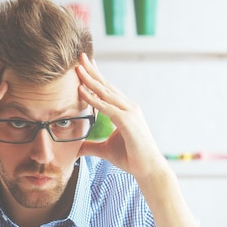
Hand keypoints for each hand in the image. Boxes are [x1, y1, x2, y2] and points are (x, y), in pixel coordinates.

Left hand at [76, 53, 166, 179]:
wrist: (148, 169)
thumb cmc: (131, 158)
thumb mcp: (105, 150)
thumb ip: (91, 146)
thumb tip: (77, 149)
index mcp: (124, 111)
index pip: (108, 90)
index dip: (96, 77)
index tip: (85, 65)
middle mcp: (128, 107)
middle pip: (106, 86)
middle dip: (92, 71)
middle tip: (80, 56)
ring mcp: (129, 112)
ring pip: (106, 92)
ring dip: (90, 79)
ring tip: (78, 67)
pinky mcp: (127, 121)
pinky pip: (107, 107)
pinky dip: (93, 99)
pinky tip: (82, 91)